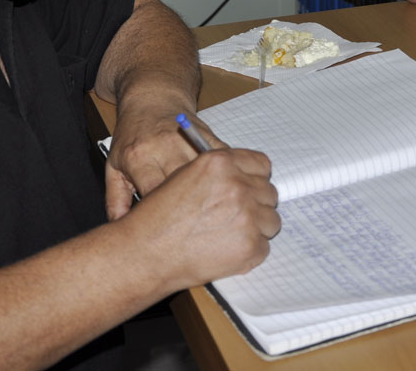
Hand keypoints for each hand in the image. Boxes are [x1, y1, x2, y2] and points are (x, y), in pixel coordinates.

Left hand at [105, 95, 225, 219]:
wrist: (153, 97)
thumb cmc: (133, 134)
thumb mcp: (114, 166)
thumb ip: (115, 200)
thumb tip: (120, 228)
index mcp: (139, 157)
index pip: (154, 194)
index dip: (162, 217)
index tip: (165, 232)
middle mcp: (166, 147)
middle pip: (185, 187)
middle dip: (188, 210)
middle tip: (190, 229)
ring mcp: (190, 141)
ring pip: (208, 177)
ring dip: (210, 197)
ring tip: (211, 216)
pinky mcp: (210, 136)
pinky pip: (224, 163)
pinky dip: (227, 179)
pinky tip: (225, 193)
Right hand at [127, 148, 280, 287]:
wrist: (144, 253)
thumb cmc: (156, 218)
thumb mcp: (183, 176)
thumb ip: (217, 171)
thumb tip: (241, 176)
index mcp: (220, 162)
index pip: (261, 164)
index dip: (255, 179)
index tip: (249, 189)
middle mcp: (237, 185)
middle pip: (269, 193)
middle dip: (255, 205)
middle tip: (233, 218)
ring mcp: (246, 215)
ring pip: (272, 220)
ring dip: (255, 229)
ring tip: (228, 236)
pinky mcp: (249, 245)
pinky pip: (264, 248)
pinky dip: (248, 253)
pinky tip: (225, 252)